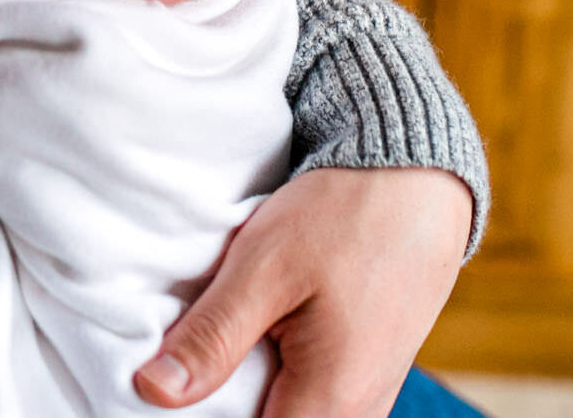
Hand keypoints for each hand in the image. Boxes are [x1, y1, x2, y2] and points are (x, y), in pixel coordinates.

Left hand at [135, 167, 471, 417]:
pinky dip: (274, 376)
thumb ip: (212, 338)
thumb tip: (153, 391)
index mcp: (329, 403)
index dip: (201, 415)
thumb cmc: (343, 216)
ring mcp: (367, 397)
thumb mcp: (263, 268)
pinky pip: (310, 398)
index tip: (175, 379)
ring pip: (288, 413)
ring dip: (248, 390)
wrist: (418, 178)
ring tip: (221, 340)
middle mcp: (357, 415)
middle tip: (189, 353)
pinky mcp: (366, 374)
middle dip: (222, 402)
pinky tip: (252, 338)